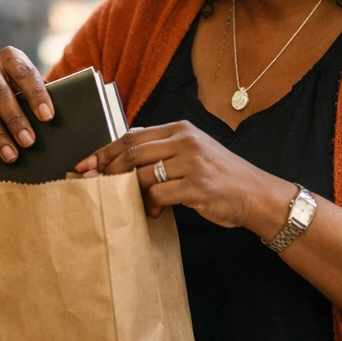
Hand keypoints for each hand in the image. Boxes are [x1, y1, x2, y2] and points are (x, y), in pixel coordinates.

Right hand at [0, 46, 53, 161]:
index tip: (48, 117)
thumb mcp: (29, 86)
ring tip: (12, 155)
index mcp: (10, 57)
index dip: (36, 95)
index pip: (24, 73)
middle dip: (15, 120)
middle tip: (29, 142)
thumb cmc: (18, 90)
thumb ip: (42, 97)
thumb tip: (62, 122)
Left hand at [77, 121, 290, 230]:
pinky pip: (159, 194)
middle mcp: (185, 141)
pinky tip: (153, 211)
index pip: (132, 135)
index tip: (85, 163)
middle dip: (106, 169)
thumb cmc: (220, 176)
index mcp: (180, 129)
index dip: (105, 150)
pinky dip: (149, 204)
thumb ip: (163, 149)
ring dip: (129, 190)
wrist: (256, 194)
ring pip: (142, 173)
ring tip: (126, 202)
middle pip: (132, 152)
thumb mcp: (193, 152)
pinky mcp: (198, 186)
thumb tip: (122, 156)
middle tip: (90, 183)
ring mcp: (192, 162)